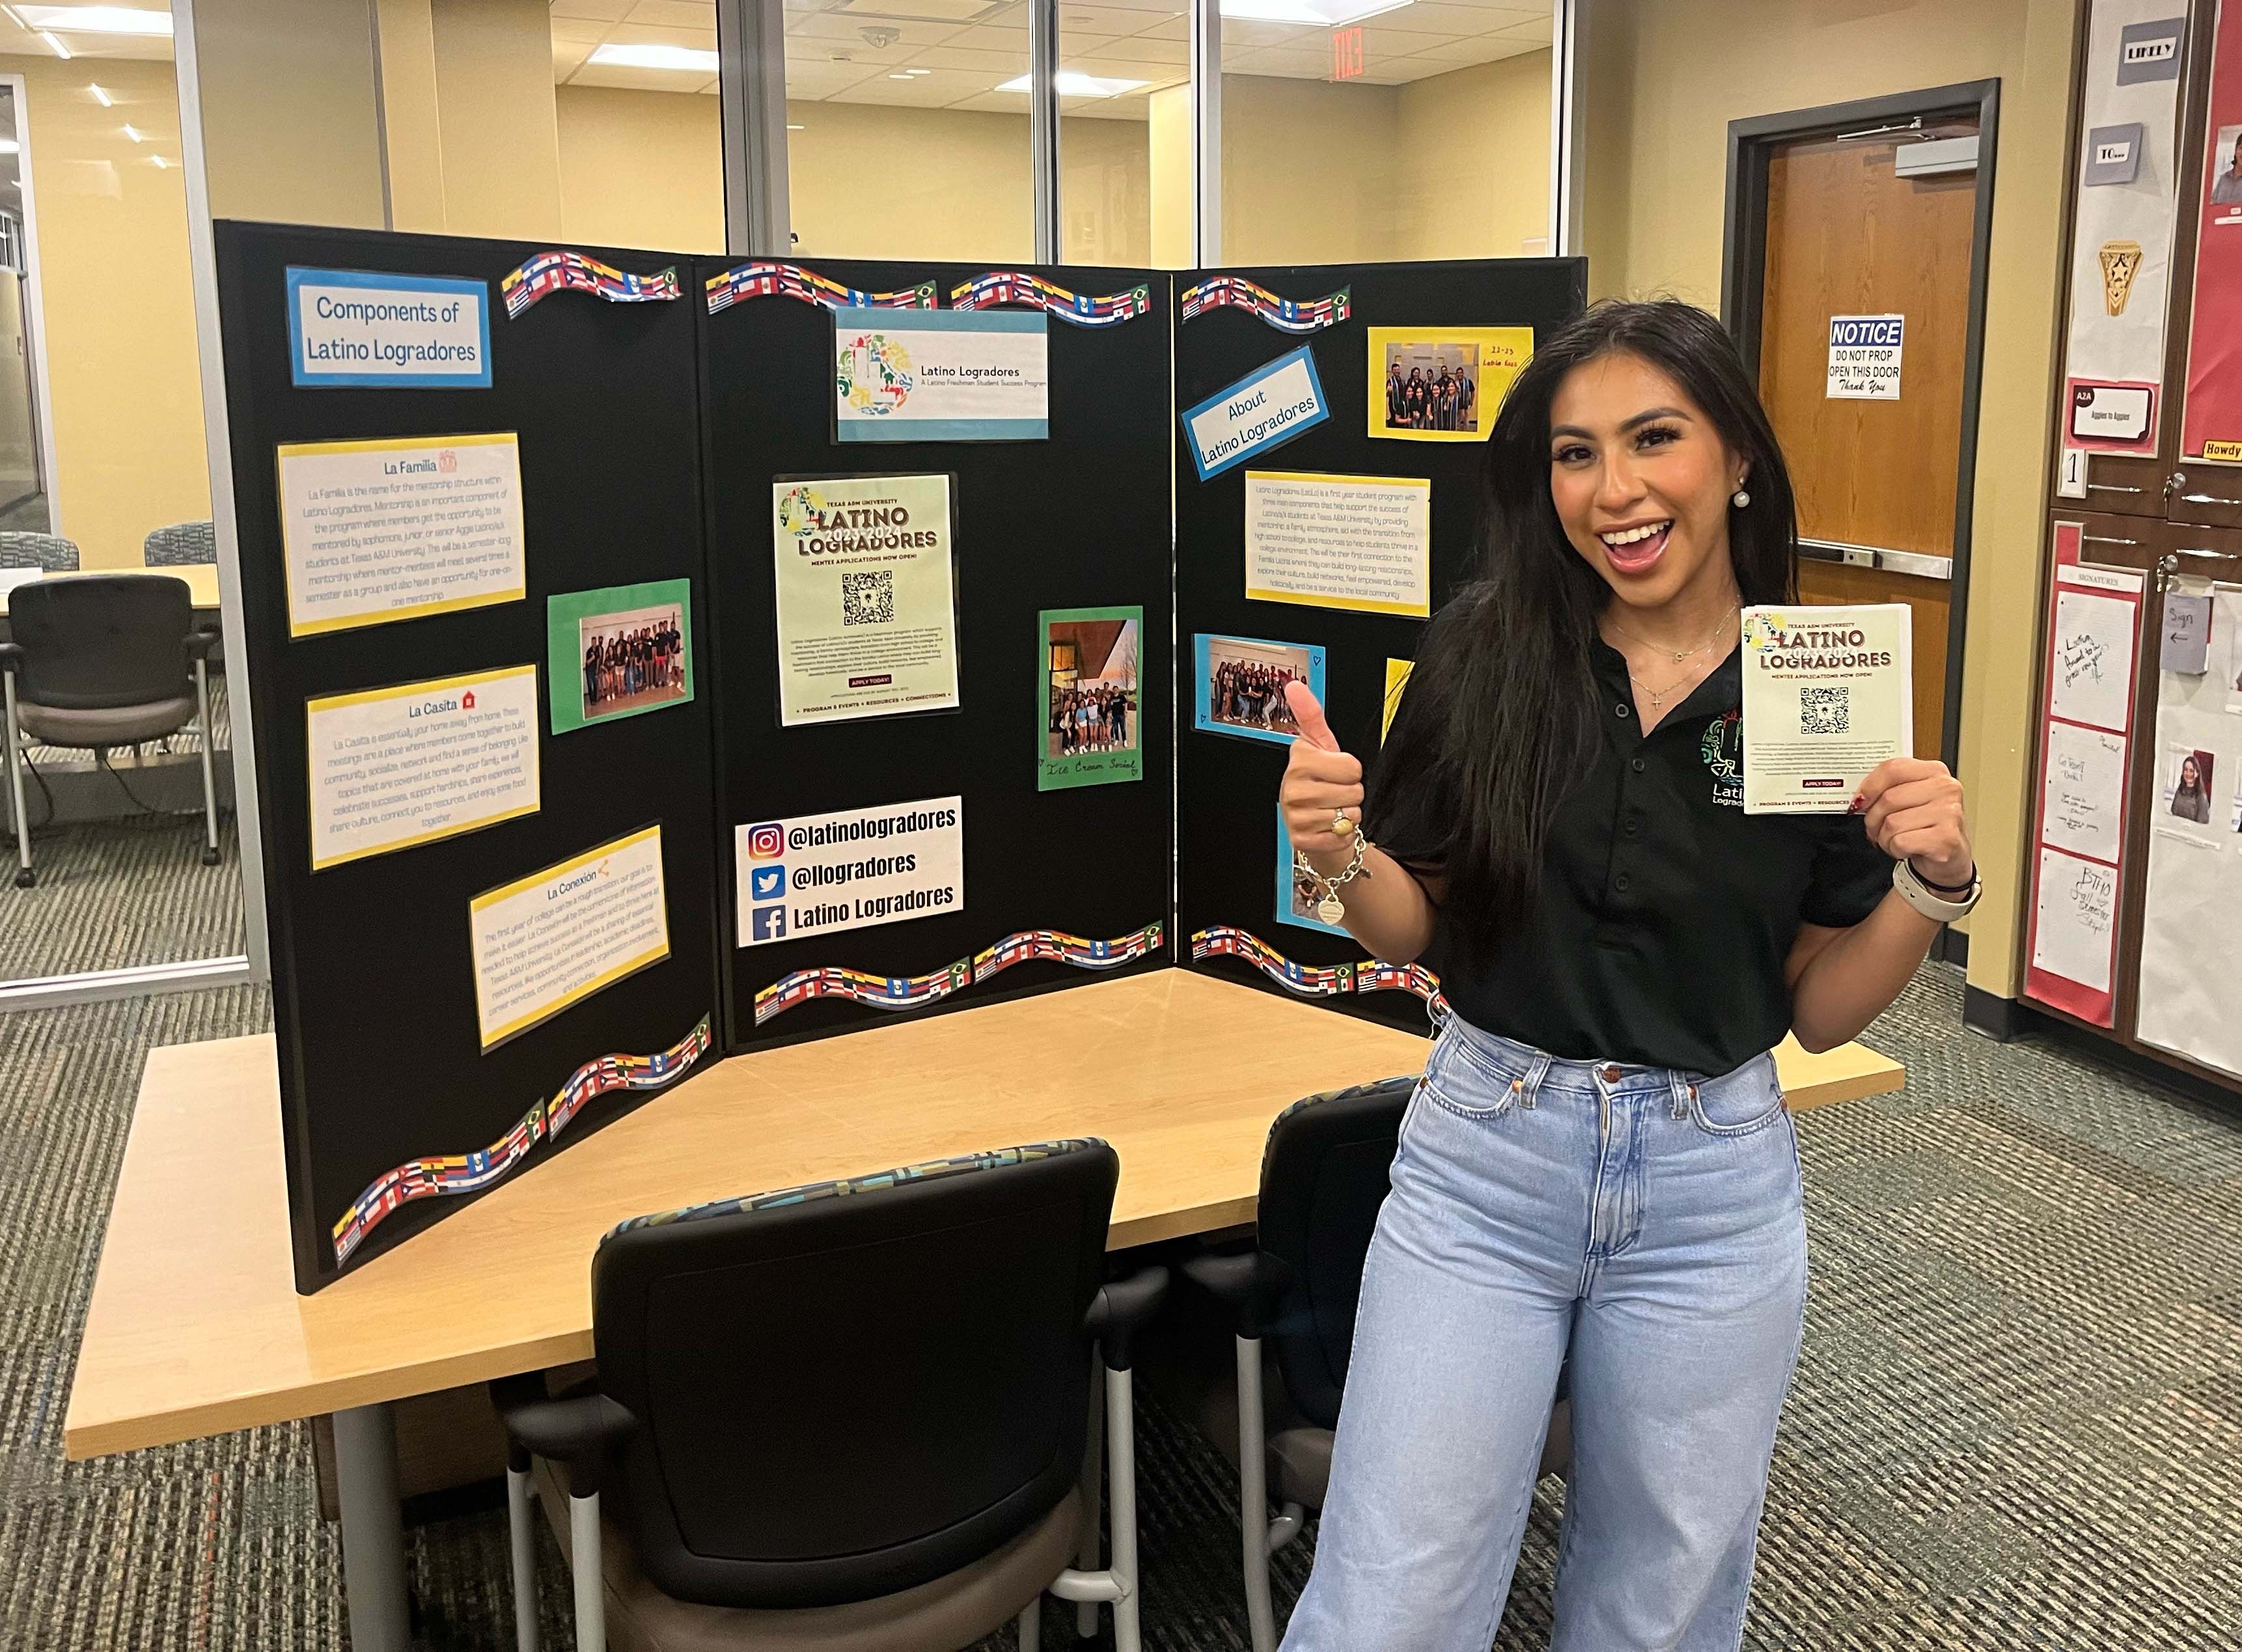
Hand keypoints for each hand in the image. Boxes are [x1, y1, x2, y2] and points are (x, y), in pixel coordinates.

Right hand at [1279, 682, 1362, 861]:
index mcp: (1300, 759)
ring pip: (1349, 815)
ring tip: (1331, 809)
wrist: (1313, 822)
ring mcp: (1295, 815)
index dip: (1351, 770)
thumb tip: (1294, 686)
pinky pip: (1339, 836)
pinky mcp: (1301, 839)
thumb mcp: (1320, 745)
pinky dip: (1340, 835)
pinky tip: (1328, 827)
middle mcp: (1293, 787)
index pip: (1352, 767)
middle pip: (1354, 792)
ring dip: (1348, 815)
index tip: (1334, 769)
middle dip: (1351, 794)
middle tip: (1334, 792)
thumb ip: (1310, 715)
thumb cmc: (1321, 781)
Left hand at [1856, 757, 1971, 887]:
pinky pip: (1900, 842)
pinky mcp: (1945, 838)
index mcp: (1935, 771)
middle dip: (1874, 819)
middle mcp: (1946, 788)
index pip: (1893, 768)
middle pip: (1889, 798)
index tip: (1861, 801)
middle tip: (1879, 828)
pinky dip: (1895, 849)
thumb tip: (1860, 798)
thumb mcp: (1909, 798)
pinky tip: (1907, 849)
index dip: (1869, 786)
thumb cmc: (1927, 825)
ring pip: (1892, 823)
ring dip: (1885, 837)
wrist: (1951, 855)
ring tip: (1897, 839)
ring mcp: (1948, 813)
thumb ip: (1887, 789)